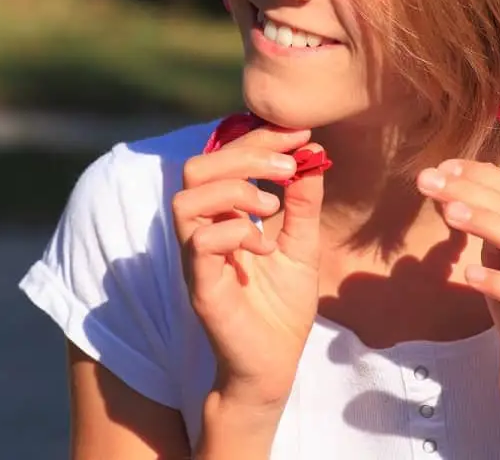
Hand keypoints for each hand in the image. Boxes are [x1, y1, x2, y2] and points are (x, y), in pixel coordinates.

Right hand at [175, 125, 325, 411]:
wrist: (274, 364)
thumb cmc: (282, 306)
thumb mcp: (303, 245)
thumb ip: (304, 203)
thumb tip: (313, 154)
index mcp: (225, 216)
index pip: (225, 158)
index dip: (259, 138)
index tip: (300, 135)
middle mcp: (204, 231)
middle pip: (196, 168)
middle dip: (244, 156)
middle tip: (287, 168)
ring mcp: (197, 258)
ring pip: (187, 199)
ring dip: (235, 192)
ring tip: (272, 208)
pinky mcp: (200, 286)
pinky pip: (200, 243)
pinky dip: (236, 233)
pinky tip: (264, 248)